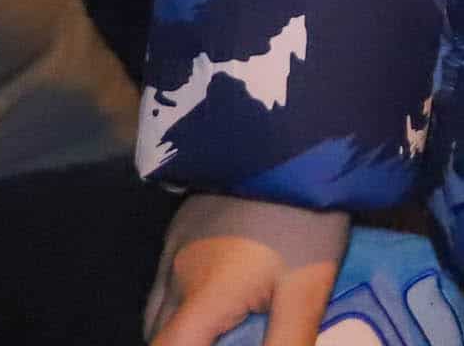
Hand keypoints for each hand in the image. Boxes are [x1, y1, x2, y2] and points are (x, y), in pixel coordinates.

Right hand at [145, 194, 348, 345]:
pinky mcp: (183, 219)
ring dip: (178, 327)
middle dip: (181, 343)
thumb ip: (287, 342)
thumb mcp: (306, 290)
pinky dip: (181, 298)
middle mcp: (175, 274)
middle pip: (157, 334)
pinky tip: (219, 293)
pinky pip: (167, 273)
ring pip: (158, 305)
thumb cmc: (304, 218)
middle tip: (226, 337)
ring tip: (221, 329)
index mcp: (201, 299)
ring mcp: (175, 242)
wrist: (296, 138)